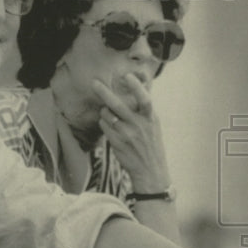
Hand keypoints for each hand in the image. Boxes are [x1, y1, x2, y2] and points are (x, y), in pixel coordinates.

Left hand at [93, 76, 171, 191]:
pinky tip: (110, 127)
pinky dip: (104, 122)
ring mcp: (127, 134)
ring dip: (104, 112)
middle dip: (104, 92)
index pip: (145, 100)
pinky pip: (104, 125)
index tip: (127, 75)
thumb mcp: (154, 126)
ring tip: (110, 115)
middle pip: (118, 105)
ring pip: (107, 115)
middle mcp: (139, 125)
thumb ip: (145, 111)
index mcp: (150, 119)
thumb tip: (139, 89)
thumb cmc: (151, 146)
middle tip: (94, 82)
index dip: (136, 87)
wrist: (150, 171)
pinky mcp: (117, 142)